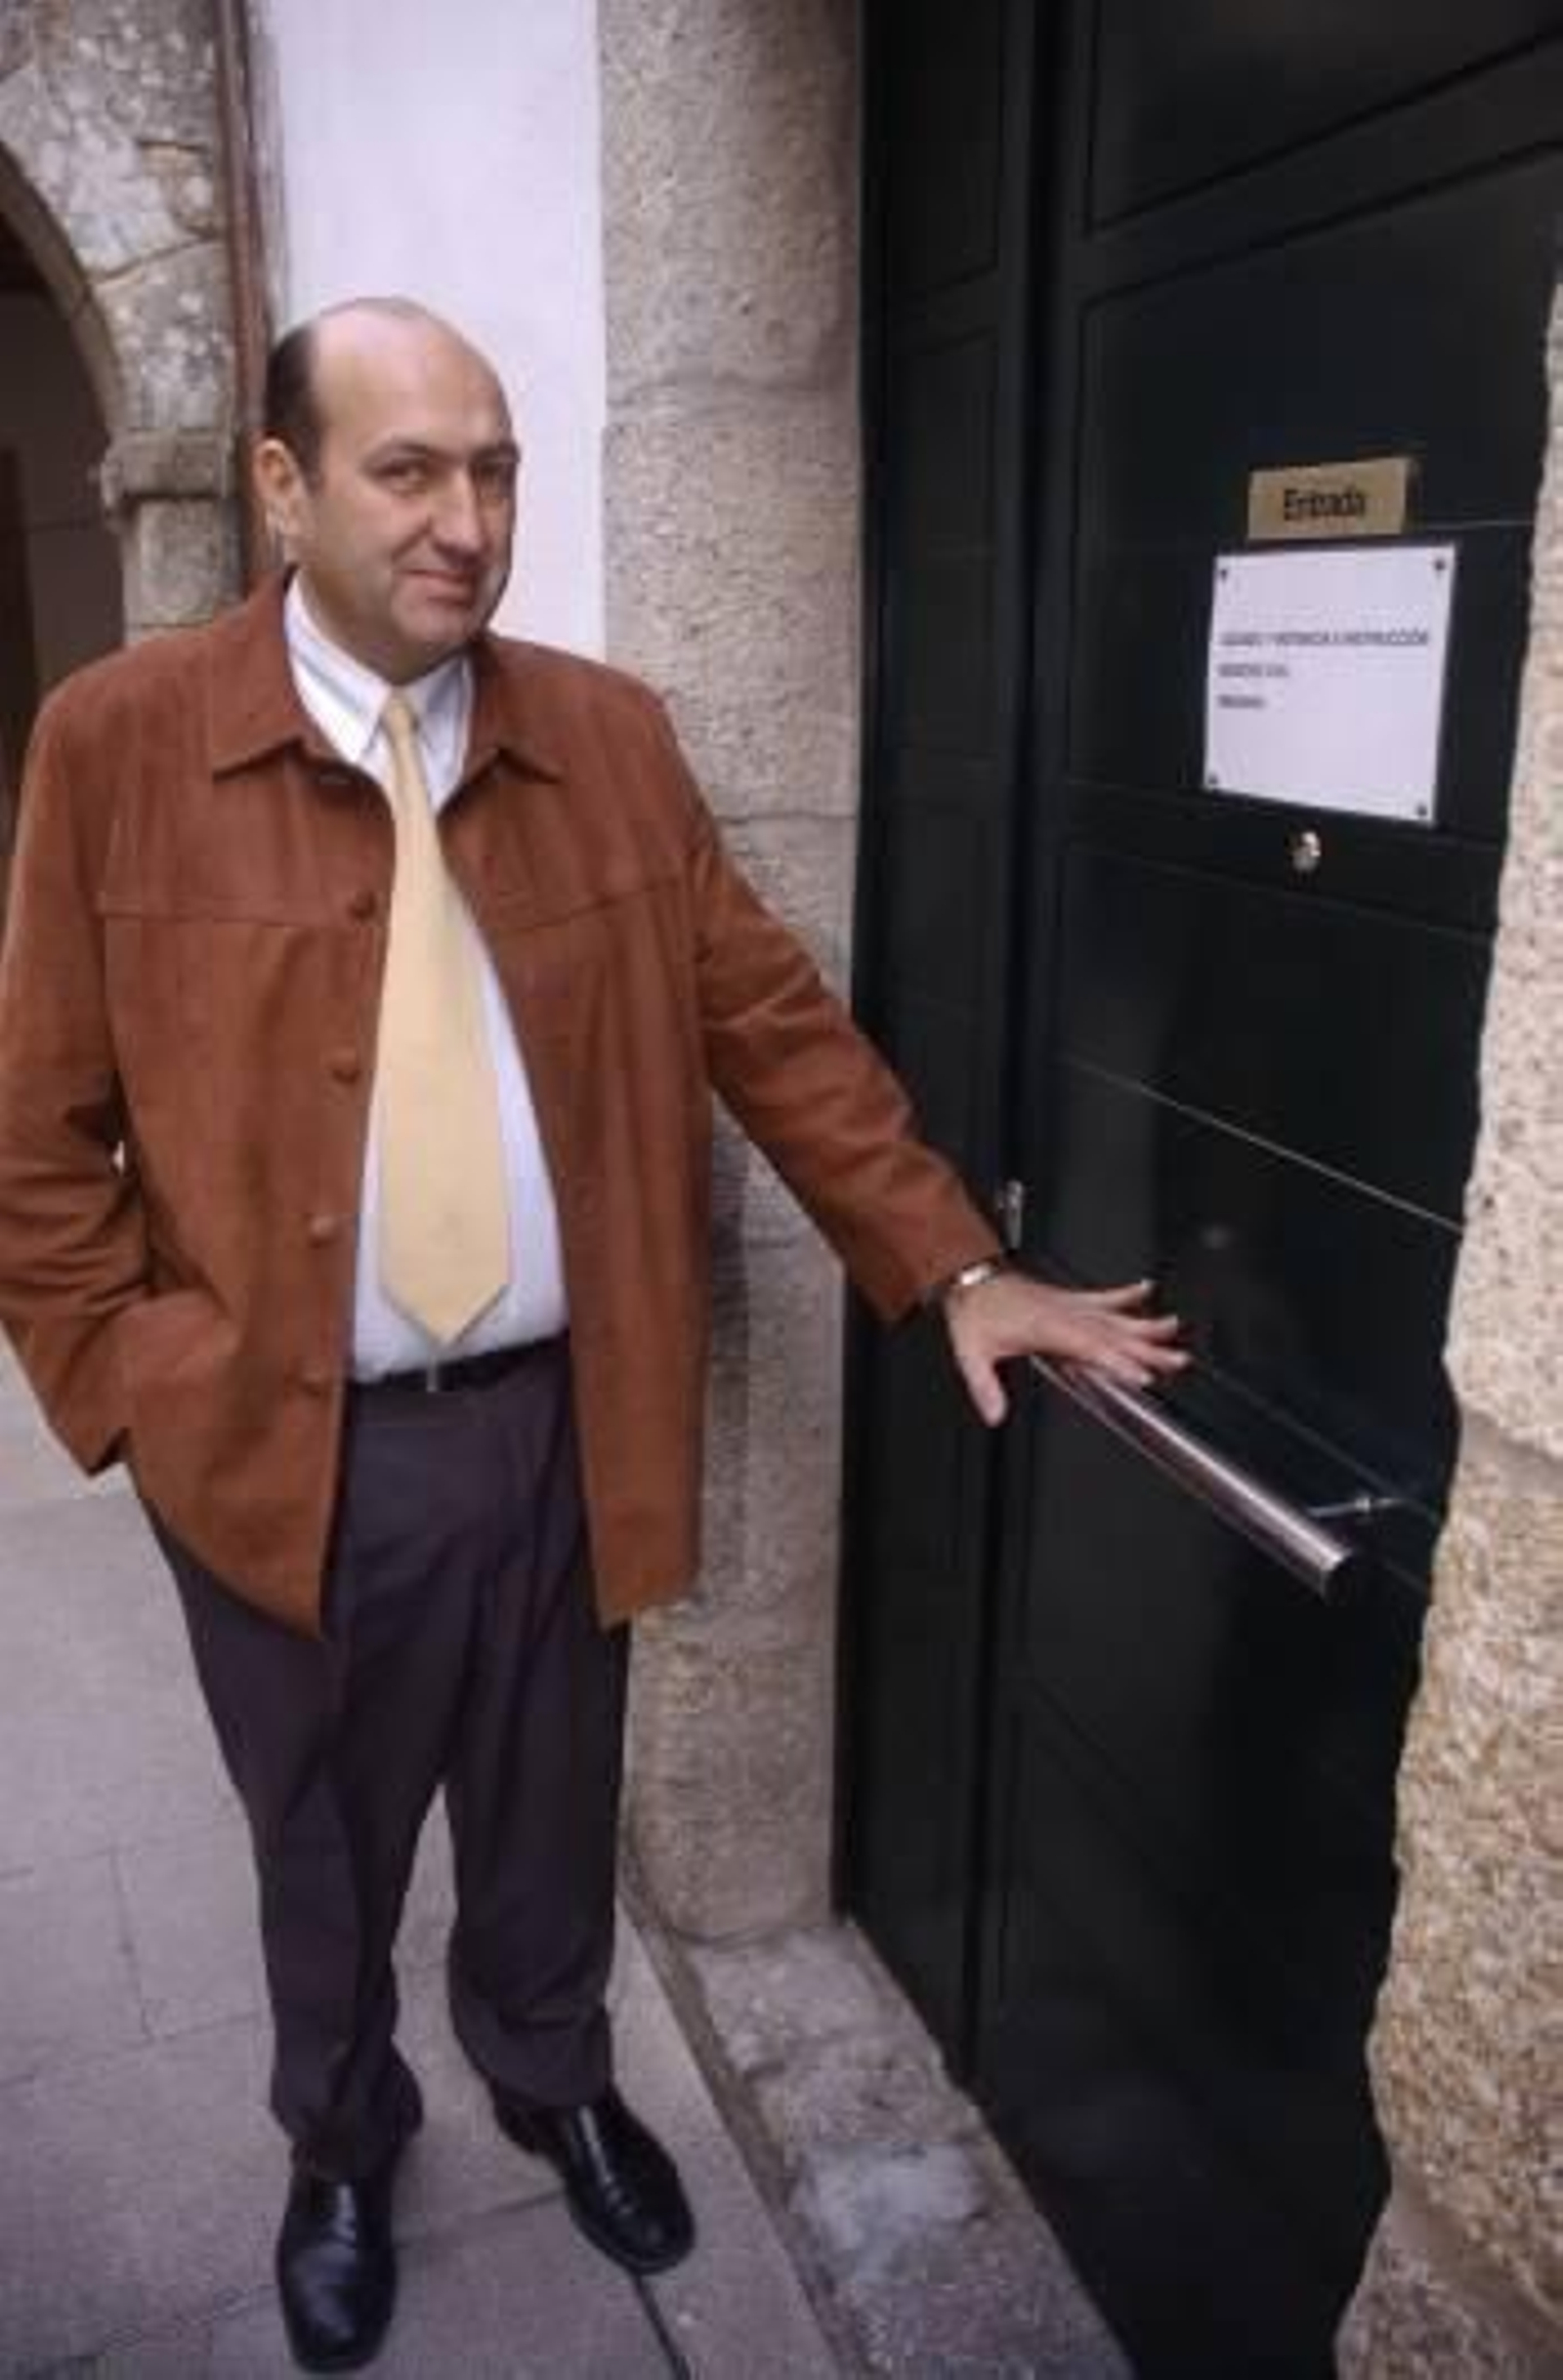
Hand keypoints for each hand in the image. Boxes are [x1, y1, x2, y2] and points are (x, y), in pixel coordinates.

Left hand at [944, 1272, 1187, 1426]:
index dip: (1116, 1362)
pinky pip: (1100, 1295)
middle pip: (1112, 1334)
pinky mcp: (1067, 1298)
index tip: (1141, 1375)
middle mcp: (1062, 1314)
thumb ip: (984, 1386)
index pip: (1088, 1347)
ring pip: (1113, 1316)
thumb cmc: (974, 1313)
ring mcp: (1067, 1304)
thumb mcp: (971, 1352)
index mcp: (1044, 1327)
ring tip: (1174, 1327)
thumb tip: (994, 1415)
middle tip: (1176, 1358)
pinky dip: (1124, 1293)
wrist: (970, 1280)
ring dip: (1144, 1323)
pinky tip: (1146, 1289)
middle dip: (1145, 1348)